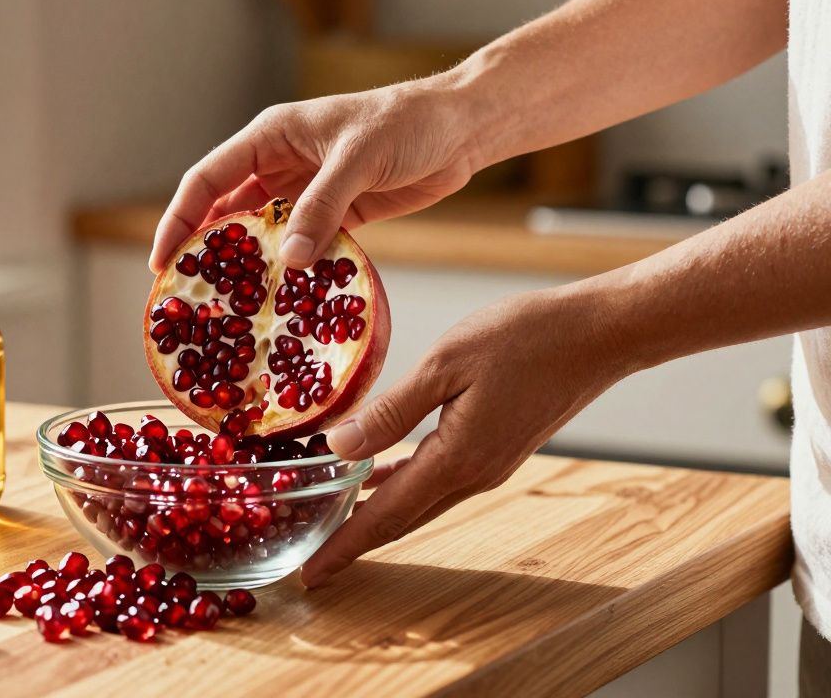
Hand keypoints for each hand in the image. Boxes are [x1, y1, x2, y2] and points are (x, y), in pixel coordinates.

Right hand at [148, 78, 483, 272]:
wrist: (461, 129)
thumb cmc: (407, 123)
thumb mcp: (359, 159)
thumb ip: (321, 207)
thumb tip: (287, 260)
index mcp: (271, 137)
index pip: (208, 179)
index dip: (179, 219)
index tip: (162, 259)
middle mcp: (280, 165)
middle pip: (227, 211)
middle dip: (206, 250)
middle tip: (188, 294)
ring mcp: (307, 193)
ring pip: (264, 235)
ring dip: (250, 267)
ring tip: (230, 308)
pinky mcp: (337, 216)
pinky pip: (302, 248)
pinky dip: (292, 273)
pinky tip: (283, 302)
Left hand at [300, 285, 637, 586]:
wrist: (599, 334)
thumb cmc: (526, 338)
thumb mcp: (446, 364)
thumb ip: (392, 411)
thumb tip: (340, 447)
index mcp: (457, 460)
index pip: (386, 516)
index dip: (345, 545)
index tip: (311, 574)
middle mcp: (474, 476)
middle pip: (402, 522)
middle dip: (355, 543)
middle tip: (312, 562)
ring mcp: (490, 466)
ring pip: (421, 504)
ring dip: (378, 517)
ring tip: (334, 521)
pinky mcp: (498, 450)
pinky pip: (438, 483)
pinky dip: (403, 488)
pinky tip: (380, 475)